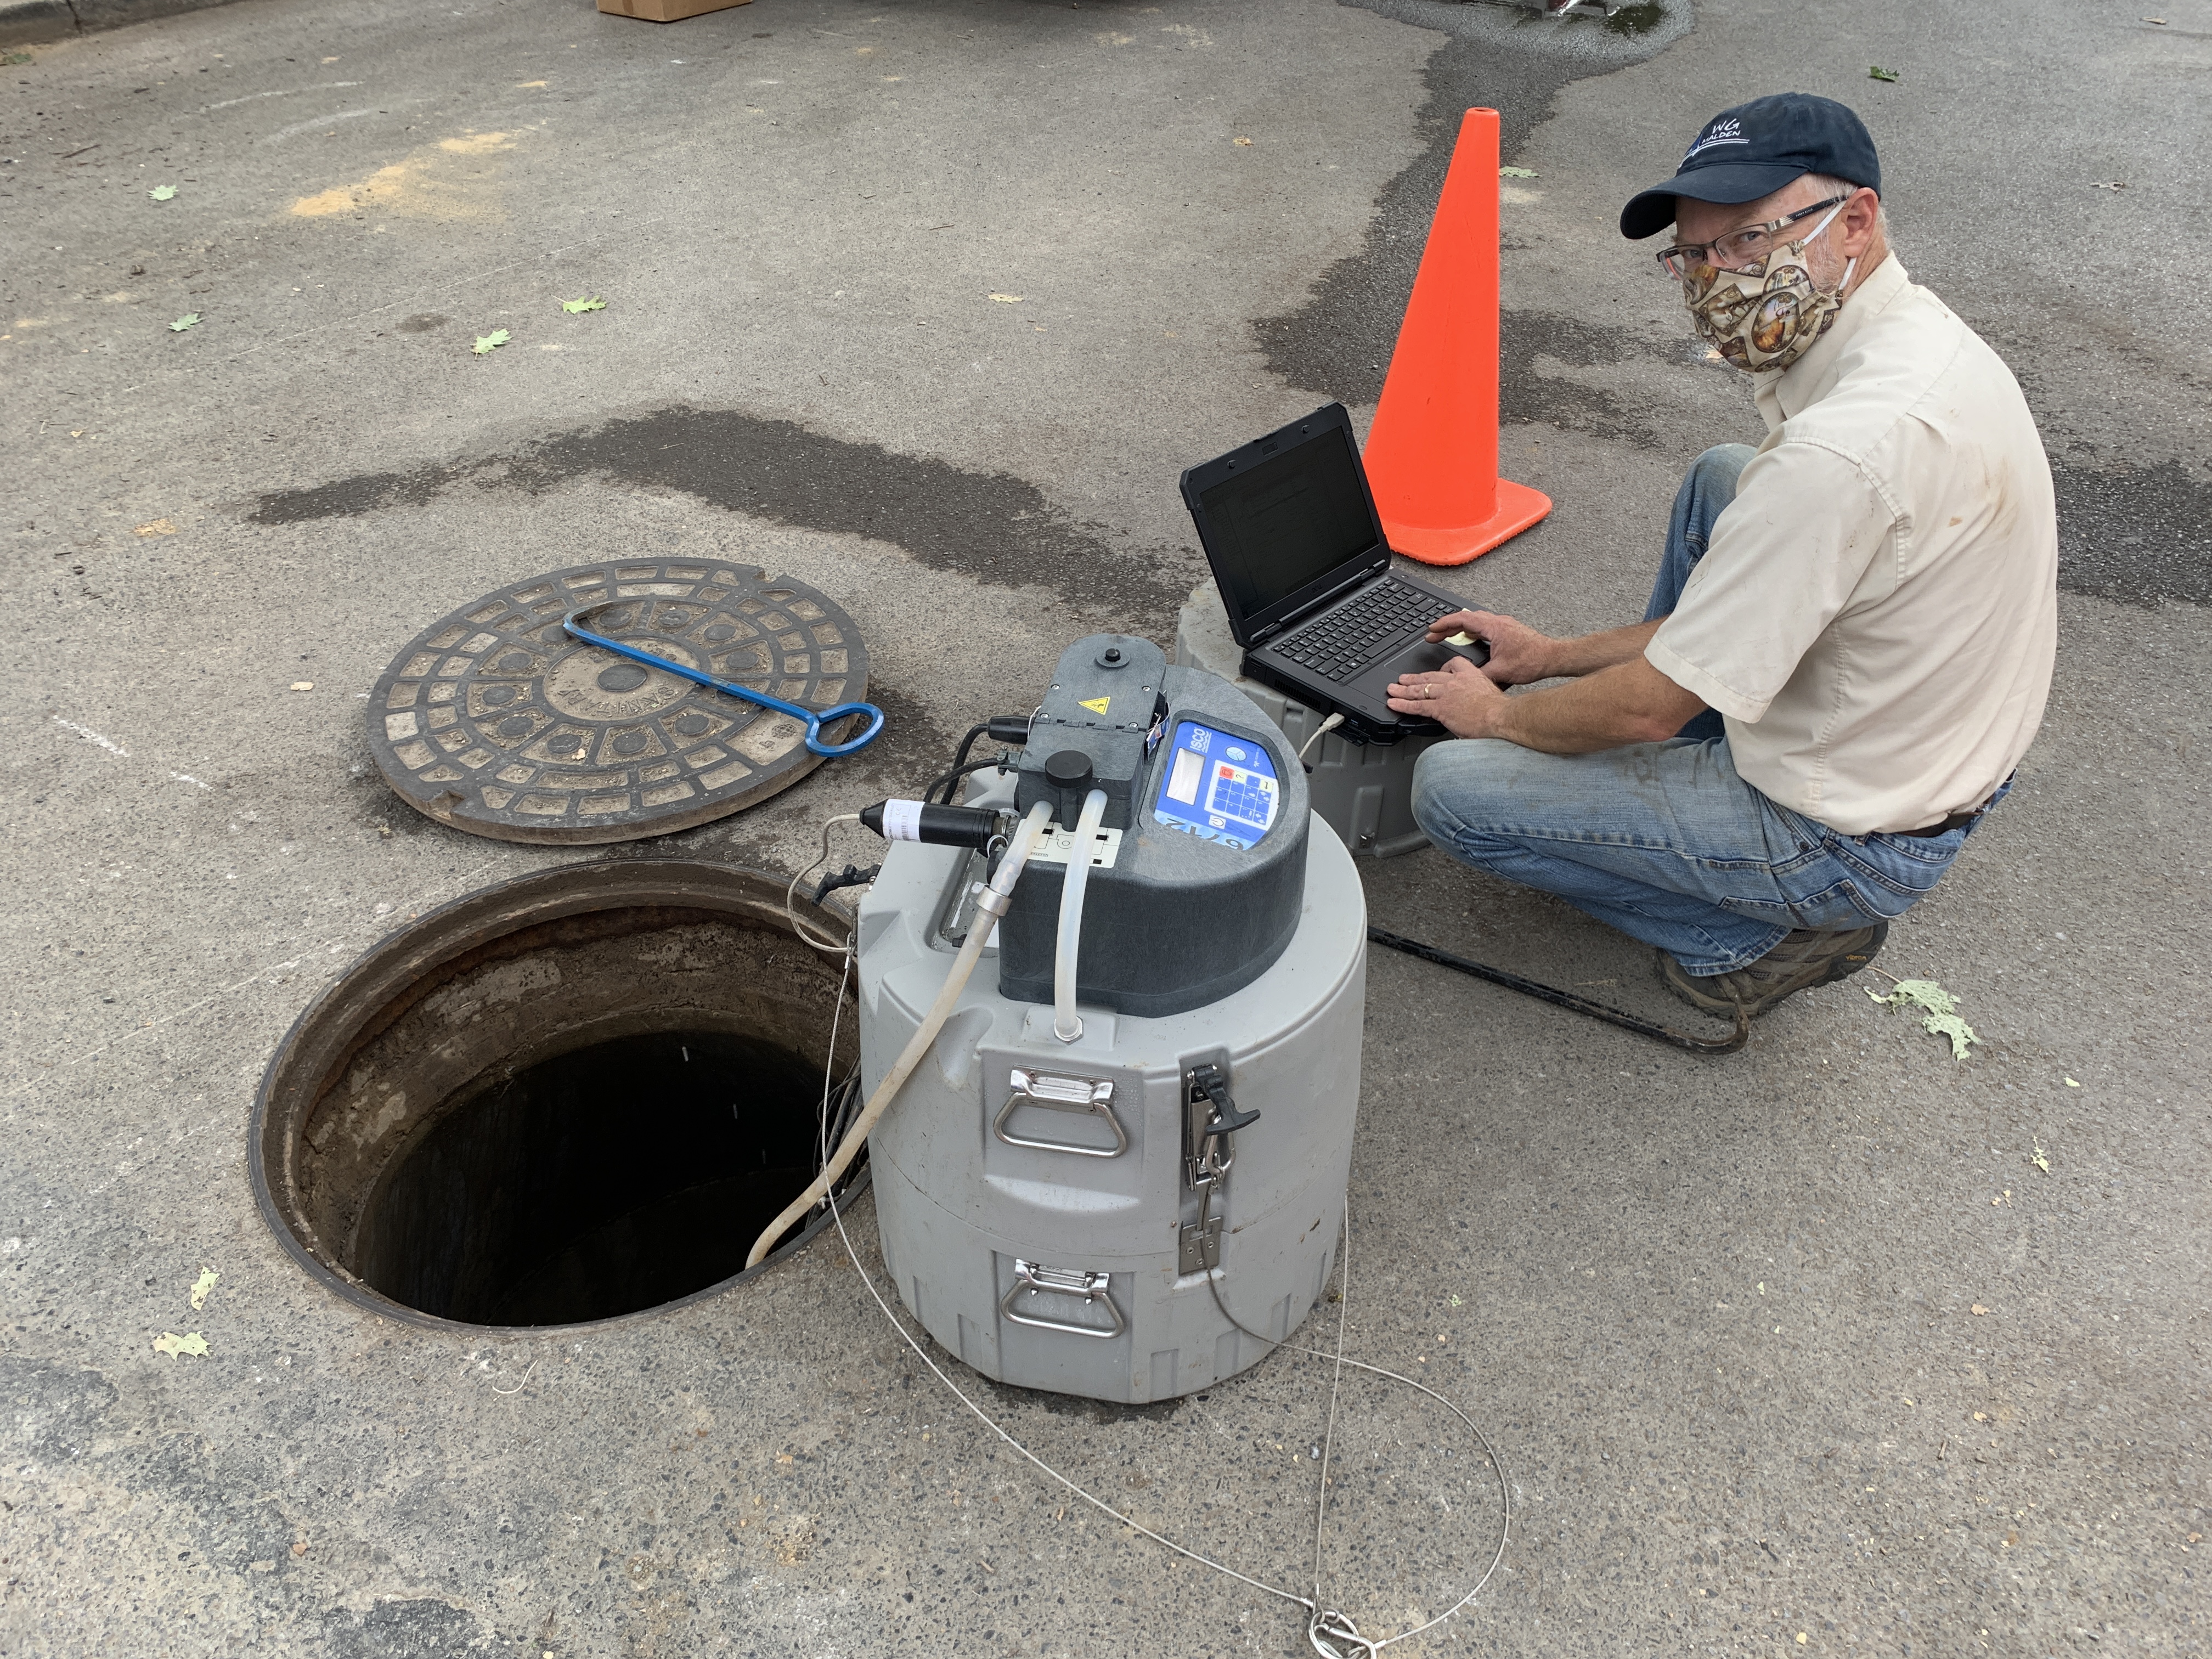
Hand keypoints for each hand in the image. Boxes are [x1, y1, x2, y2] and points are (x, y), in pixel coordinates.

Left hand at [1385, 654, 1505, 737]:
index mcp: (1470, 675)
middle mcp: (1456, 681)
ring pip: (1420, 689)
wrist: (1500, 716)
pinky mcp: (1440, 708)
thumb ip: (1479, 695)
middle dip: (1414, 678)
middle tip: (1403, 679)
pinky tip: (1393, 704)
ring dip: (1403, 690)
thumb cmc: (1500, 709)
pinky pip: (1417, 706)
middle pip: (1430, 676)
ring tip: (1392, 690)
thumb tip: (1475, 704)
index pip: (1453, 664)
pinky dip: (1403, 705)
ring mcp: (1446, 694)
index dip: (1442, 668)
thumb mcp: (1491, 693)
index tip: (1437, 672)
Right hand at [1425, 610, 1558, 686]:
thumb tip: (1466, 680)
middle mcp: (1498, 622)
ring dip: (1460, 628)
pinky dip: (1472, 631)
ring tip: (1447, 636)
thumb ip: (1479, 675)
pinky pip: (1484, 626)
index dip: (1443, 624)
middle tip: (1434, 635)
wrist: (1552, 657)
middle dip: (1447, 626)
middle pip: (1466, 618)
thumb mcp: (1501, 672)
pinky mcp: (1509, 630)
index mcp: (1493, 627)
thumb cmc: (1532, 661)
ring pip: (1476, 621)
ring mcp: (1504, 625)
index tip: (1431, 630)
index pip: (1462, 619)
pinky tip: (1470, 639)